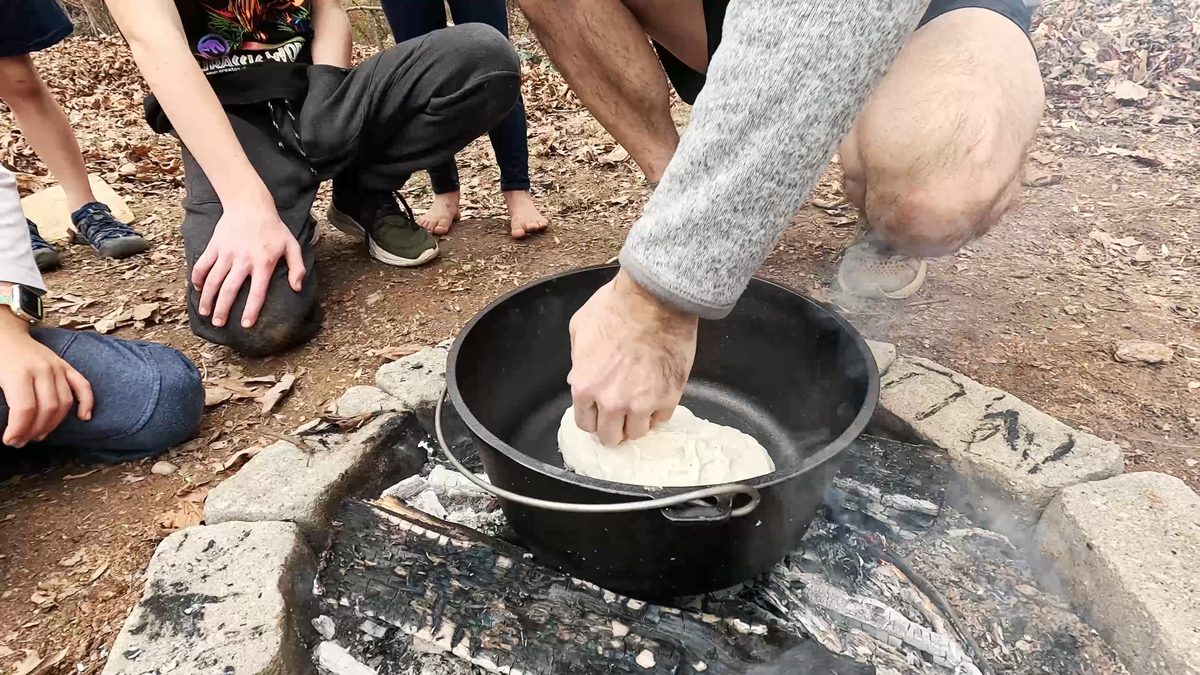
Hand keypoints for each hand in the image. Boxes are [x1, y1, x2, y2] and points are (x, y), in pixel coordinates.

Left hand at [0, 311, 93, 447]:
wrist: (5, 333)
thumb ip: (0, 400)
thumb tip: (9, 427)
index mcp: (18, 373)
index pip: (25, 409)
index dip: (18, 430)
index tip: (10, 440)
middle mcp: (42, 370)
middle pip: (46, 409)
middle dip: (34, 431)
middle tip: (22, 441)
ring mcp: (57, 368)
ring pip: (64, 403)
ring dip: (53, 424)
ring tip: (39, 434)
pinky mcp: (66, 366)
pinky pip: (82, 386)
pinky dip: (87, 403)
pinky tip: (84, 417)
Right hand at [192, 197, 304, 328]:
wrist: (250, 204)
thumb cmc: (273, 228)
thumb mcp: (291, 245)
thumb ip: (296, 267)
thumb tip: (297, 288)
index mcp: (263, 262)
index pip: (257, 291)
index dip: (251, 310)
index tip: (245, 324)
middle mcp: (243, 259)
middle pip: (230, 289)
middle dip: (223, 309)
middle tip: (219, 324)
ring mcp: (226, 252)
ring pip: (214, 279)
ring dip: (207, 298)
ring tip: (205, 313)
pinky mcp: (214, 245)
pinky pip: (203, 264)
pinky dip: (197, 277)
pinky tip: (196, 288)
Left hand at [567, 269, 697, 445]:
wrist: (655, 299)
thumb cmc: (616, 306)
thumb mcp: (580, 328)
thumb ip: (578, 360)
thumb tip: (579, 376)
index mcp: (585, 386)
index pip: (585, 423)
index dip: (592, 418)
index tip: (599, 414)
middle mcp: (611, 402)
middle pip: (610, 437)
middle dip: (613, 428)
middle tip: (620, 417)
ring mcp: (641, 404)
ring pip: (637, 433)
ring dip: (637, 422)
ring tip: (641, 407)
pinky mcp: (668, 398)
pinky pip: (662, 419)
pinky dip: (658, 411)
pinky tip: (657, 396)